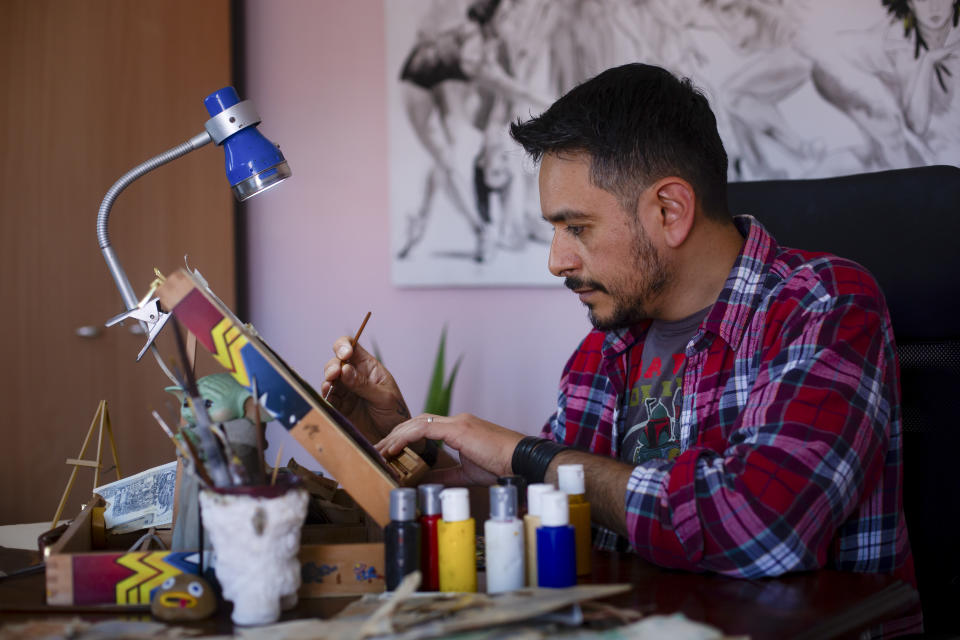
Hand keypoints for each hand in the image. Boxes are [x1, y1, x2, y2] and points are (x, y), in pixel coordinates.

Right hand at [321, 336, 410, 440]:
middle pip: (336, 363)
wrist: (393, 441)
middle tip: (334, 374)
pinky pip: (327, 399)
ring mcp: (345, 392)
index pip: (352, 347)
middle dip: (332, 366)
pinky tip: (327, 398)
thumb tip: (344, 369)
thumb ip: (364, 384)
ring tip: (329, 386)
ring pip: (328, 380)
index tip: (344, 354)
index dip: (344, 346)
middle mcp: (354, 377)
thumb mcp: (385, 398)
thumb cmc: (395, 415)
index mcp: (369, 367)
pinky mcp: (338, 408)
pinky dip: (324, 397)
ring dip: (327, 381)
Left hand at [375, 413, 523, 484]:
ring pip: (416, 422)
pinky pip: (424, 428)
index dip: (405, 437)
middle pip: (416, 421)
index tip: (389, 451)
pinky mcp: (458, 428)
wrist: (520, 460)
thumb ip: (445, 475)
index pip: (424, 426)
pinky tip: (394, 448)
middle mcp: (456, 420)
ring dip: (396, 436)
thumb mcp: (466, 473)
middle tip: (378, 450)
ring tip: (380, 450)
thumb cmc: (500, 465)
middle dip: (395, 434)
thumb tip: (425, 482)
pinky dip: (406, 437)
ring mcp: (457, 422)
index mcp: (459, 428)